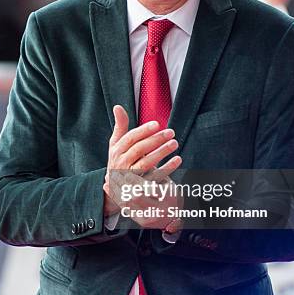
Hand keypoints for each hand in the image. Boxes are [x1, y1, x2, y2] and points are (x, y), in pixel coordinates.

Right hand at [103, 105, 182, 230]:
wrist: (115, 188)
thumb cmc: (119, 160)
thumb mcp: (116, 144)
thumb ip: (120, 126)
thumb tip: (117, 106)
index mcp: (116, 151)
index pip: (130, 139)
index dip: (143, 131)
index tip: (157, 124)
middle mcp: (120, 163)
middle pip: (139, 150)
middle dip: (155, 140)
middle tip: (171, 132)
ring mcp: (129, 177)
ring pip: (146, 164)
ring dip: (161, 153)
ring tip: (175, 143)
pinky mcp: (139, 187)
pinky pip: (155, 177)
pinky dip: (167, 168)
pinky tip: (178, 159)